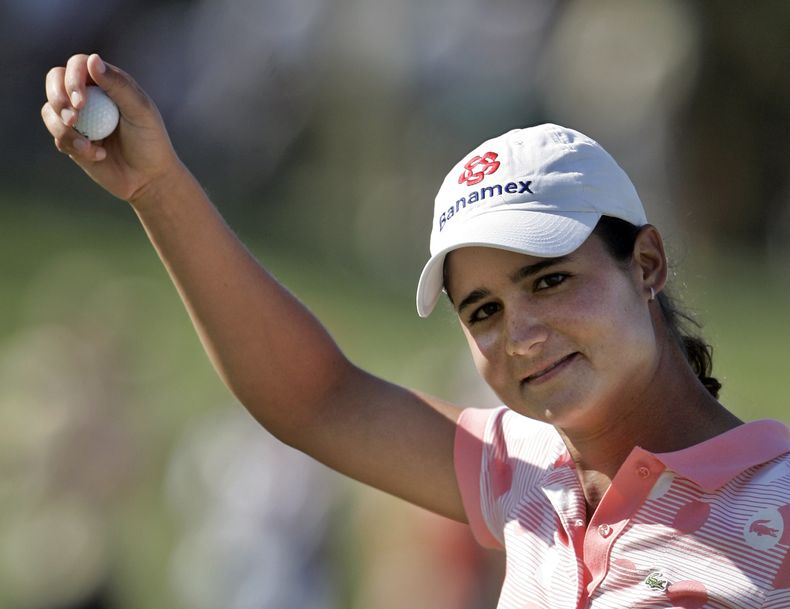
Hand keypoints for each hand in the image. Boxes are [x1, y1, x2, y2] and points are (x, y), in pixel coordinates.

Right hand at [42, 53, 183, 203]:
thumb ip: (119, 86)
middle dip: (57, 98)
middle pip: (54, 81)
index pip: (78, 65)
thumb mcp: (140, 112)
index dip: (72, 79)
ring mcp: (78, 118)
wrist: (149, 179)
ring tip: (89, 146)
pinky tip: (99, 156)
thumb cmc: (150, 141)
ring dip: (64, 129)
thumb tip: (93, 60)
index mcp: (107, 83)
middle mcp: (89, 96)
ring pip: (50, 111)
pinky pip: (57, 136)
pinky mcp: (71, 140)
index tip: (80, 101)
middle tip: (73, 118)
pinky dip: (74, 146)